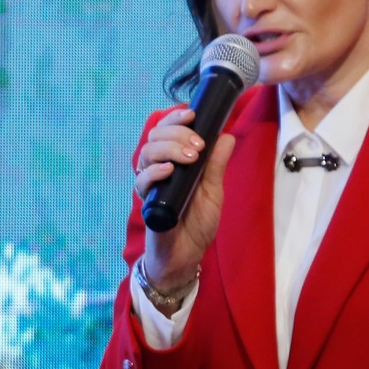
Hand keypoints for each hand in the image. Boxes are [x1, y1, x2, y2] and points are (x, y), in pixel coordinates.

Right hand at [133, 109, 237, 291]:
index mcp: (175, 161)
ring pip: (147, 152)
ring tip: (190, 157)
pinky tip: (168, 170)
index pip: (167, 130)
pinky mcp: (146, 201)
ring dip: (169, 148)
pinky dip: (154, 171)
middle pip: (155, 136)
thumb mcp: (213, 190)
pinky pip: (141, 180)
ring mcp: (151, 184)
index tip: (191, 114)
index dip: (175, 118)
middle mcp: (159, 168)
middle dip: (177, 133)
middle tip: (198, 145)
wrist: (187, 254)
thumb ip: (216, 164)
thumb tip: (226, 135)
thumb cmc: (198, 221)